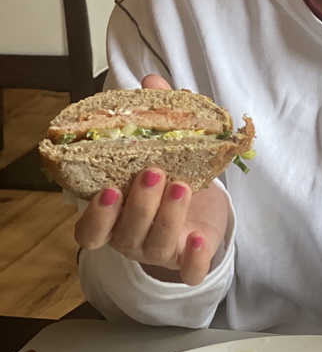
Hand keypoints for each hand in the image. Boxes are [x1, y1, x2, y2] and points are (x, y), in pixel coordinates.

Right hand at [73, 75, 228, 285]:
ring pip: (156, 245)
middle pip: (125, 234)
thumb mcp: (160, 147)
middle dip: (138, 205)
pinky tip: (198, 238)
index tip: (106, 190)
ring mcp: (159, 251)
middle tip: (152, 173)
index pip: (89, 230)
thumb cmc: (169, 175)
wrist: (201, 205)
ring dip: (167, 216)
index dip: (95, 215)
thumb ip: (153, 116)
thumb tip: (152, 80)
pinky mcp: (189, 258)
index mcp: (114, 215)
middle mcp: (131, 237)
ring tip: (182, 187)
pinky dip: (192, 259)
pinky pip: (188, 270)